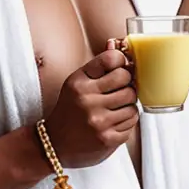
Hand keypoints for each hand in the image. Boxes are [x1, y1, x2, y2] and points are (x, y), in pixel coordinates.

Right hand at [42, 43, 138, 168]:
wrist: (55, 144)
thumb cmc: (70, 110)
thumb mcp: (77, 83)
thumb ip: (98, 65)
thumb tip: (116, 43)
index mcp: (78, 82)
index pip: (112, 59)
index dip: (121, 63)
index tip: (120, 69)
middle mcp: (87, 100)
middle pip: (127, 81)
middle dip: (127, 86)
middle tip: (118, 91)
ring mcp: (98, 121)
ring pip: (133, 103)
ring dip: (127, 105)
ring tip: (114, 109)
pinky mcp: (108, 139)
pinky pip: (132, 122)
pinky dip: (127, 121)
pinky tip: (113, 122)